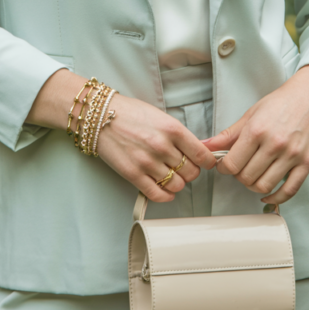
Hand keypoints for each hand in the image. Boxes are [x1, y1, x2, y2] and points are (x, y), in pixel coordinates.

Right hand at [97, 93, 217, 203]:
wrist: (100, 116)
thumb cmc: (130, 113)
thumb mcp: (161, 116)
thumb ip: (178, 134)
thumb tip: (197, 150)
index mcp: (172, 129)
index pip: (202, 155)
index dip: (207, 162)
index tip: (206, 163)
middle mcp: (162, 146)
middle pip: (191, 172)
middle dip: (190, 172)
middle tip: (183, 167)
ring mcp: (147, 162)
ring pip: (177, 185)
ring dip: (177, 183)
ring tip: (170, 176)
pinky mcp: (133, 175)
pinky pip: (158, 194)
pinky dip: (165, 196)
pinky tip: (164, 190)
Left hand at [204, 65, 308, 205]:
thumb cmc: (281, 102)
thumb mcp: (251, 114)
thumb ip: (228, 134)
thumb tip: (205, 146)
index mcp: (257, 130)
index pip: (232, 164)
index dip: (223, 168)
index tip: (225, 165)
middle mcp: (274, 144)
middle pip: (246, 177)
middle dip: (238, 176)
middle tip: (240, 168)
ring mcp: (292, 155)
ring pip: (265, 186)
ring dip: (254, 186)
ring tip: (253, 176)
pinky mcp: (307, 163)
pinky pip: (289, 191)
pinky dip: (276, 198)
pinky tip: (268, 194)